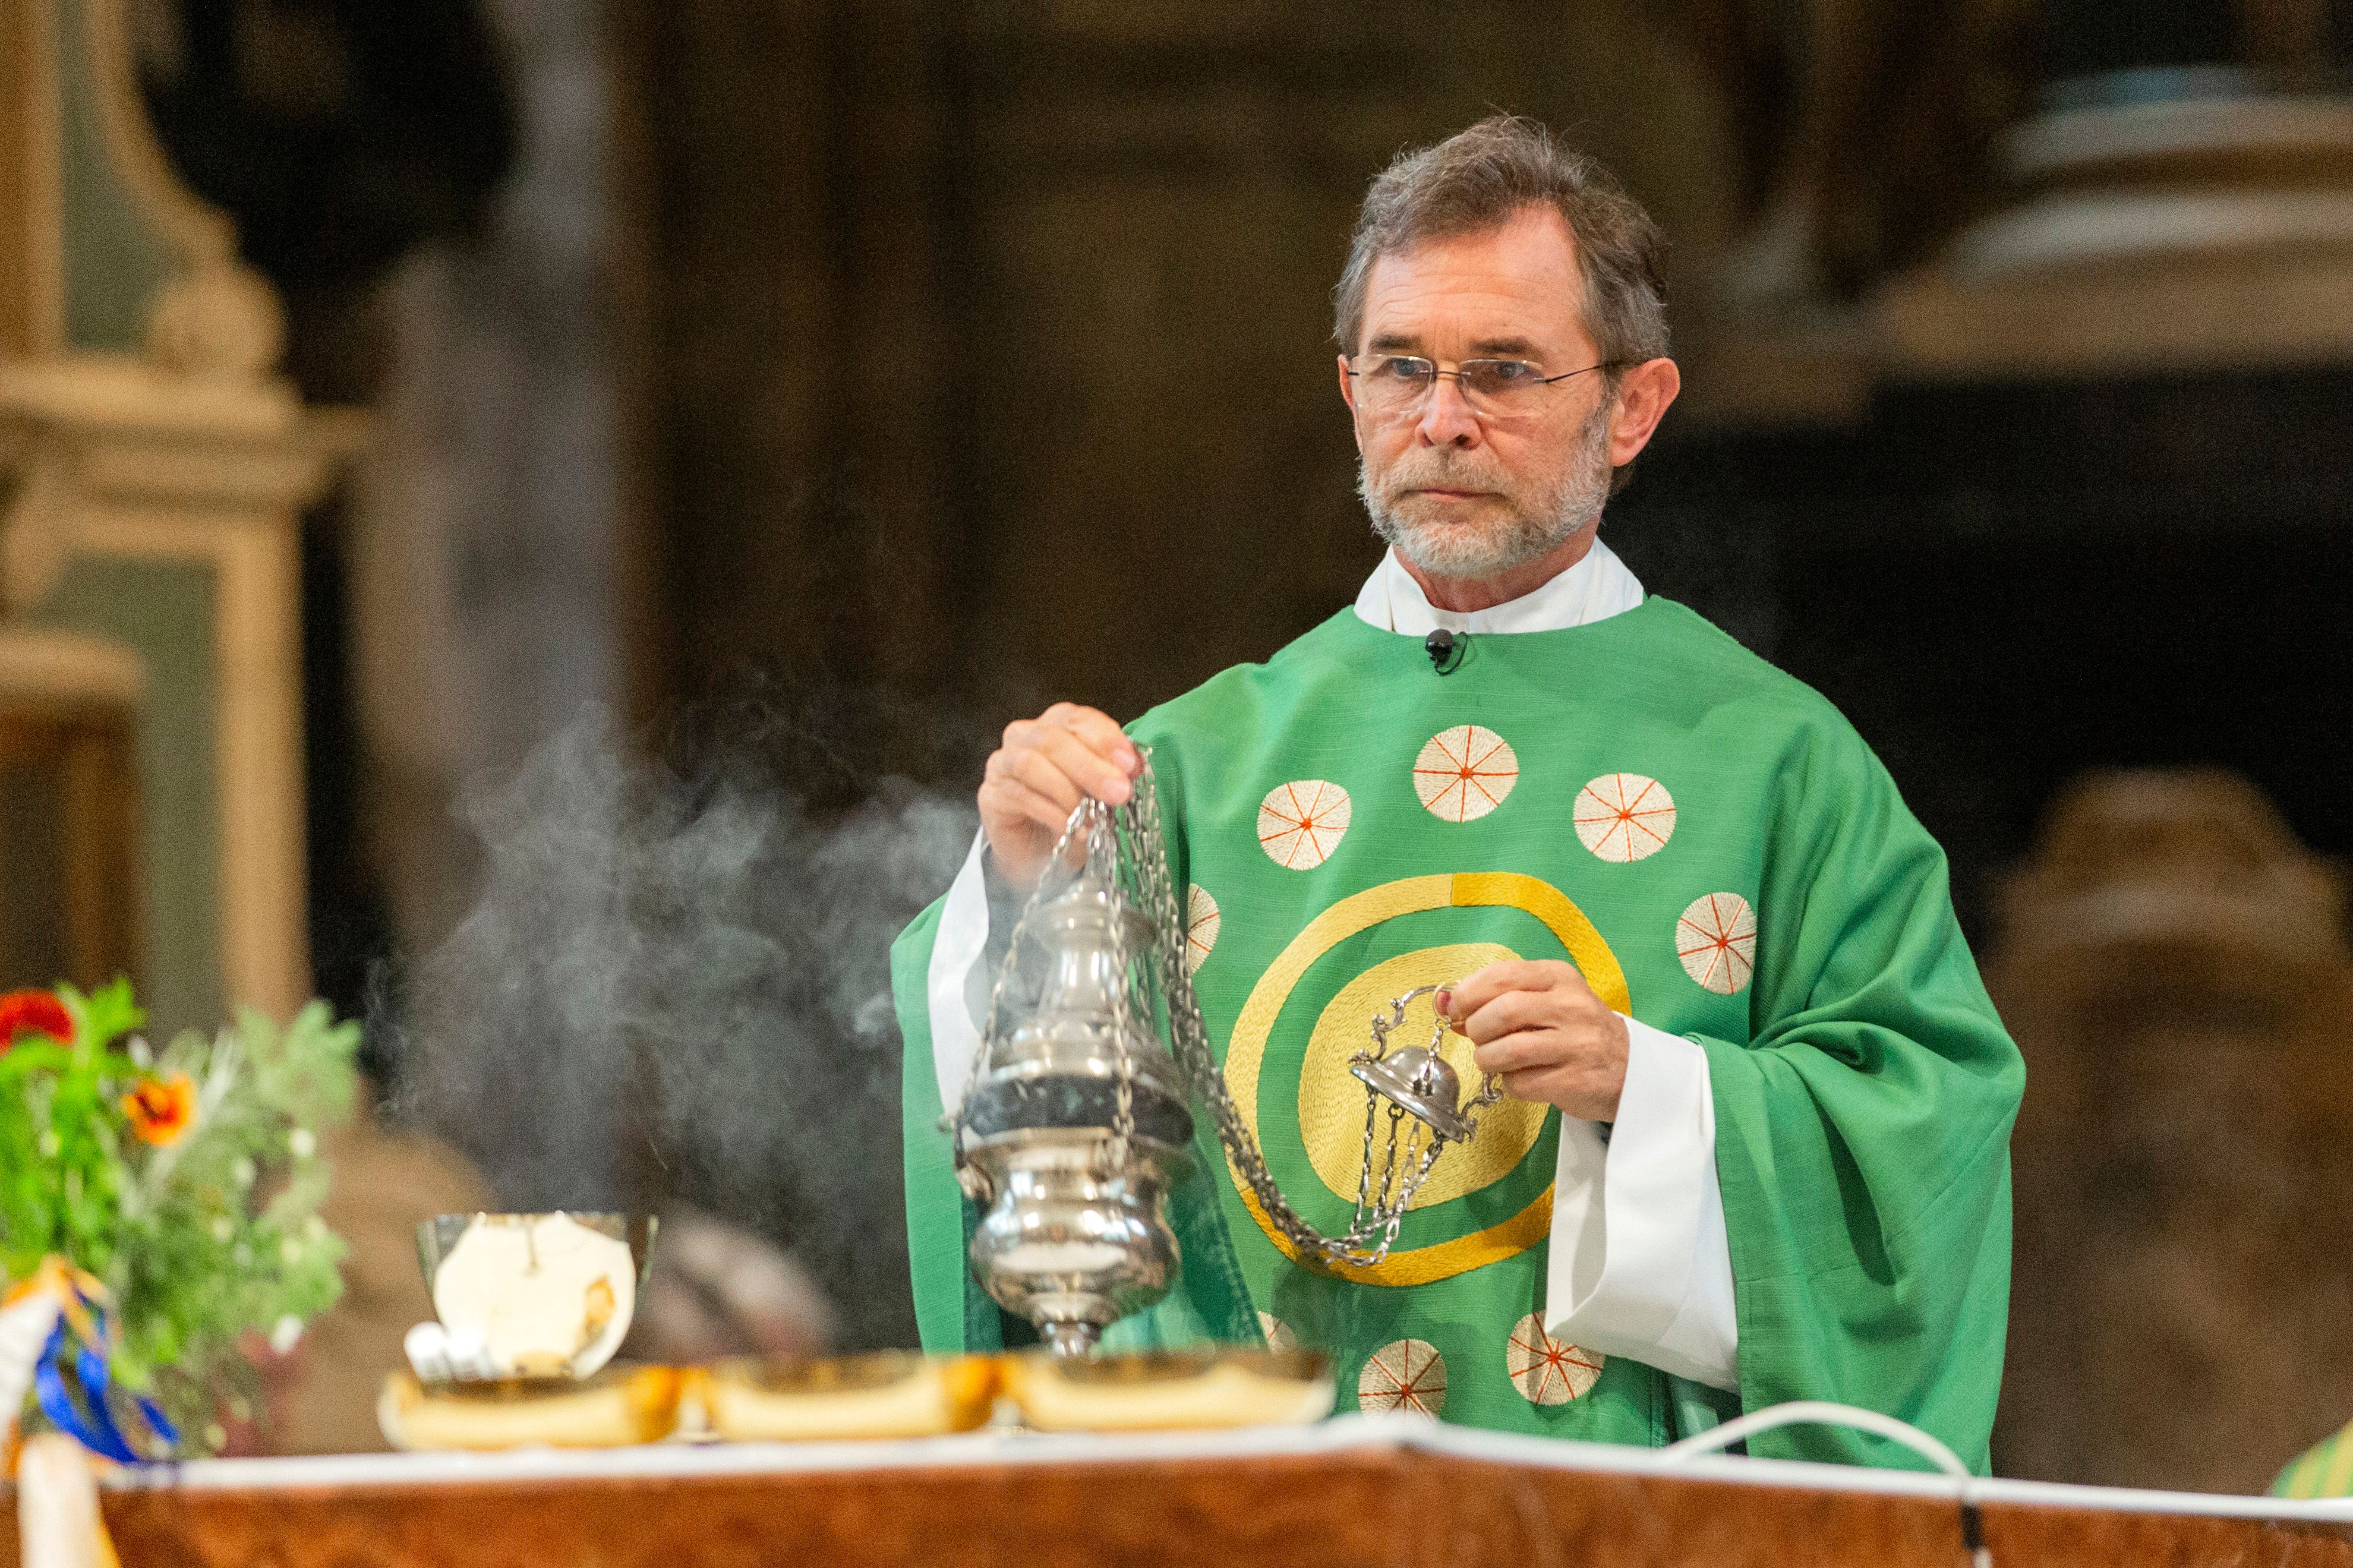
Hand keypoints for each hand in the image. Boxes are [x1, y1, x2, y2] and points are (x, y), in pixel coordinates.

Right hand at [979, 702, 1141, 887]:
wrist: (1040, 853)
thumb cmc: (1073, 813)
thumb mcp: (1100, 792)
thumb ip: (1113, 773)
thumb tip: (1134, 768)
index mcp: (1056, 724)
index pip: (1078, 719)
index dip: (1105, 739)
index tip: (1131, 764)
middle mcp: (1025, 736)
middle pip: (1053, 739)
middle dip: (1090, 766)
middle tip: (1119, 792)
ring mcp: (1003, 763)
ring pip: (1031, 764)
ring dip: (1069, 791)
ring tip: (1094, 817)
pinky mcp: (991, 794)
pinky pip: (1020, 796)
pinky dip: (1053, 813)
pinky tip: (1074, 830)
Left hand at [1439, 960, 1629, 1121]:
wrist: (1630, 1069)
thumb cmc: (1574, 1030)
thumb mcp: (1544, 1000)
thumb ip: (1498, 998)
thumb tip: (1446, 1004)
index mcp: (1559, 977)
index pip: (1501, 975)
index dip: (1468, 993)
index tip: (1455, 1008)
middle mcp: (1571, 1006)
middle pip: (1502, 1012)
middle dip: (1477, 1029)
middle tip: (1478, 1038)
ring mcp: (1577, 1044)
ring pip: (1508, 1050)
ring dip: (1488, 1059)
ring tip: (1494, 1060)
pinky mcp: (1575, 1080)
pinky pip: (1521, 1083)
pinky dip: (1509, 1083)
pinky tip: (1520, 1078)